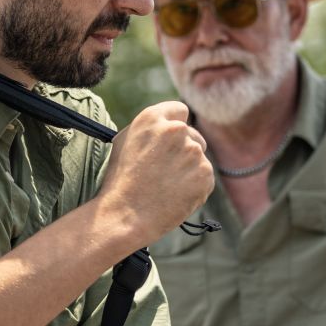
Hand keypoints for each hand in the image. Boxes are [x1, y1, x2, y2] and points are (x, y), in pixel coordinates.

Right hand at [99, 101, 212, 246]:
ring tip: (166, 187)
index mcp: (153, 117)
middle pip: (192, 135)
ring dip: (188, 170)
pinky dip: (195, 187)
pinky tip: (176, 196)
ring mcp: (193, 151)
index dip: (175, 126)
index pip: (179, 110)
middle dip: (184, 151)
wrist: (126, 215)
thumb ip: (150, 129)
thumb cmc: (120, 181)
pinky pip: (204, 177)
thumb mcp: (125, 143)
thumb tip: (166, 126)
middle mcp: (177, 130)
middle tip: (166, 171)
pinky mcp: (205, 173)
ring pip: (198, 158)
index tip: (172, 140)